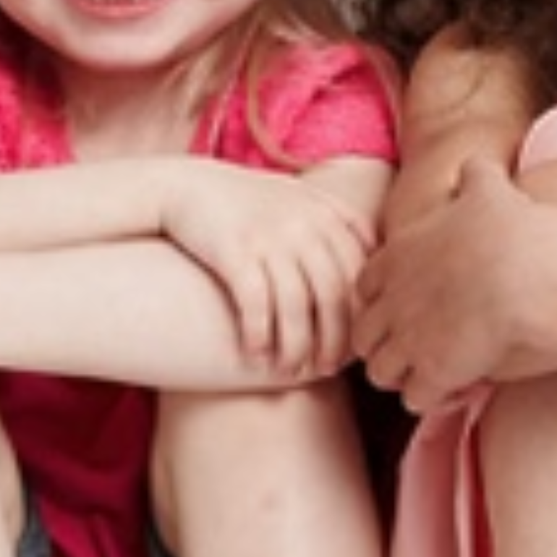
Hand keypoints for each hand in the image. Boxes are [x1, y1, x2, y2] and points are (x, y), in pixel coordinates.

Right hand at [163, 166, 372, 378]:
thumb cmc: (243, 200)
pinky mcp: (235, 253)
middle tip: (325, 368)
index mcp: (325, 215)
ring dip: (295, 346)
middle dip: (332, 340)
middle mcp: (303, 225)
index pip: (358, 275)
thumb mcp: (297, 197)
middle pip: (332, 295)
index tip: (351, 346)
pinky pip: (255, 304)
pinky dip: (258, 334)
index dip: (358, 316)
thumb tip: (371, 250)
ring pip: (296, 306)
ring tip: (289, 370)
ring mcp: (269, 239)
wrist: (185, 186)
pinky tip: (254, 356)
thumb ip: (335, 218)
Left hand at [353, 159, 556, 413]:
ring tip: (432, 376)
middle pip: (365, 335)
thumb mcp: (492, 188)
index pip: (366, 287)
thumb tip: (476, 166)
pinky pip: (414, 398)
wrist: (538, 269)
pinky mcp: (435, 371)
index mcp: (401, 256)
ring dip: (404, 375)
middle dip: (385, 345)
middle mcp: (395, 299)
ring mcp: (410, 338)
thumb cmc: (522, 227)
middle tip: (415, 350)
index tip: (407, 306)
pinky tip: (455, 391)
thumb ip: (476, 178)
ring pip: (382, 371)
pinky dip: (431, 398)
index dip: (384, 300)